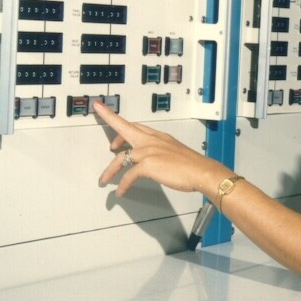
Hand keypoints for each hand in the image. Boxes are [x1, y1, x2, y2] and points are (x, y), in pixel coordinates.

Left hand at [95, 101, 231, 197]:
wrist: (202, 171)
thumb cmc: (192, 166)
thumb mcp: (174, 153)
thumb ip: (160, 153)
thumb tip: (152, 162)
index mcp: (158, 137)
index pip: (136, 124)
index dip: (120, 117)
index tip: (108, 109)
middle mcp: (152, 141)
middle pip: (125, 128)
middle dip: (109, 118)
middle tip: (97, 110)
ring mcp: (149, 151)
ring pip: (122, 157)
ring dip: (110, 170)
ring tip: (104, 179)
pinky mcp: (148, 165)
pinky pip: (129, 175)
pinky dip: (123, 184)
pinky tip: (121, 191)